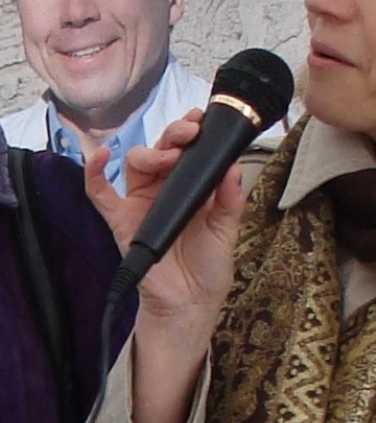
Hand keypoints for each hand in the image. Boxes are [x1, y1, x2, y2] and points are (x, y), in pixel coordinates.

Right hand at [85, 110, 245, 422]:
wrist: (192, 302)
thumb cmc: (209, 264)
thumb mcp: (227, 228)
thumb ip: (230, 198)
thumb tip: (234, 167)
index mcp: (192, 186)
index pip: (188, 150)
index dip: (192, 132)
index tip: (202, 120)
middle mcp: (165, 188)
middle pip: (161, 148)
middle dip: (174, 134)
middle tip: (189, 132)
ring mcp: (141, 202)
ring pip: (137, 162)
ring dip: (151, 152)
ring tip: (170, 156)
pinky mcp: (121, 220)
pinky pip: (100, 192)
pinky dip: (94, 172)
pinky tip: (100, 155)